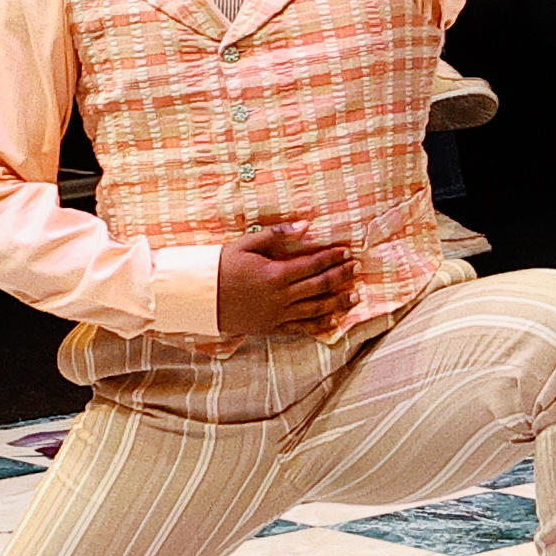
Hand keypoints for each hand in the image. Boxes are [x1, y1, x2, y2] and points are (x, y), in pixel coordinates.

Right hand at [217, 223, 352, 336]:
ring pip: (316, 309)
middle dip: (341, 277)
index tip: (347, 251)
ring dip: (338, 302)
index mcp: (275, 273)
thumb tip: (305, 225)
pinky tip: (334, 322)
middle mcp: (281, 296)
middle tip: (357, 269)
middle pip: (320, 286)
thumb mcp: (246, 244)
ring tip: (355, 296)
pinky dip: (319, 326)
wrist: (198, 297)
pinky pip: (301, 329)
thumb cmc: (221, 266)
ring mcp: (277, 315)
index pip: (313, 264)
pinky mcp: (271, 328)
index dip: (332, 257)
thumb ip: (276, 235)